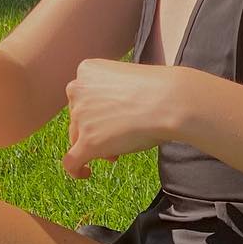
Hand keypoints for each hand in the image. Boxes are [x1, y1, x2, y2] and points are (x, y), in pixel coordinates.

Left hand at [63, 60, 188, 179]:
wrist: (171, 101)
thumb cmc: (159, 90)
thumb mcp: (127, 82)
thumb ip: (110, 96)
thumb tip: (104, 124)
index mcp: (86, 70)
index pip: (82, 96)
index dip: (97, 111)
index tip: (115, 118)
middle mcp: (77, 90)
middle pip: (78, 118)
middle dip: (95, 129)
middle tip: (120, 137)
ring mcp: (79, 117)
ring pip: (77, 139)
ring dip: (96, 145)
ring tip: (119, 151)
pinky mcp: (86, 142)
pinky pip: (70, 162)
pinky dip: (75, 170)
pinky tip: (86, 173)